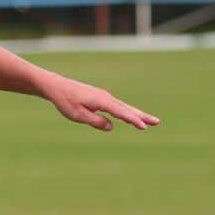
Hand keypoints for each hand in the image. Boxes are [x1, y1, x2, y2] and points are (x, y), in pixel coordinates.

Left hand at [43, 76, 159, 131]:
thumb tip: (111, 126)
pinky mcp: (101, 99)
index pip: (120, 112)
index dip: (132, 120)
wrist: (58, 87)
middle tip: (157, 122)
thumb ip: (95, 121)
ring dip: (137, 114)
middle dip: (142, 116)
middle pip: (127, 109)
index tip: (143, 127)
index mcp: (101, 101)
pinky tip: (131, 118)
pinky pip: (117, 107)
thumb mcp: (77, 115)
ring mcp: (105, 97)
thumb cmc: (66, 101)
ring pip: (124, 107)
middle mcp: (106, 98)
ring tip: (149, 122)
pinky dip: (126, 112)